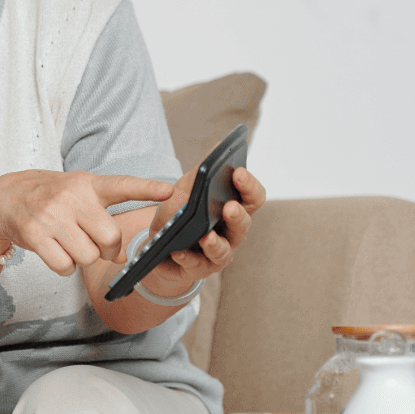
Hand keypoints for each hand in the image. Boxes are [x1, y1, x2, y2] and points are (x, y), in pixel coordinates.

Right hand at [0, 170, 174, 276]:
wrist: (5, 199)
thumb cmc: (51, 200)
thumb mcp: (79, 195)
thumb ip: (104, 219)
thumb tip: (121, 255)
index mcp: (88, 184)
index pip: (123, 185)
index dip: (148, 189)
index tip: (171, 191)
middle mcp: (72, 197)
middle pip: (110, 238)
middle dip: (107, 250)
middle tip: (95, 244)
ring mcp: (52, 215)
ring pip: (88, 257)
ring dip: (82, 259)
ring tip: (69, 244)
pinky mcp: (36, 234)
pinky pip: (65, 267)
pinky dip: (64, 267)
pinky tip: (55, 251)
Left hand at [139, 166, 266, 297]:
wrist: (161, 244)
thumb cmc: (181, 212)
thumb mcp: (188, 186)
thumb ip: (204, 169)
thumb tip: (220, 144)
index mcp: (234, 208)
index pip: (252, 197)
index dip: (249, 186)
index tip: (238, 172)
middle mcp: (232, 233)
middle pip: (243, 225)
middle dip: (237, 216)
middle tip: (229, 207)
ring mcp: (218, 253)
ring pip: (223, 251)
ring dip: (215, 243)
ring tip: (206, 236)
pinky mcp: (200, 269)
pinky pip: (195, 264)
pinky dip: (187, 257)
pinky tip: (178, 251)